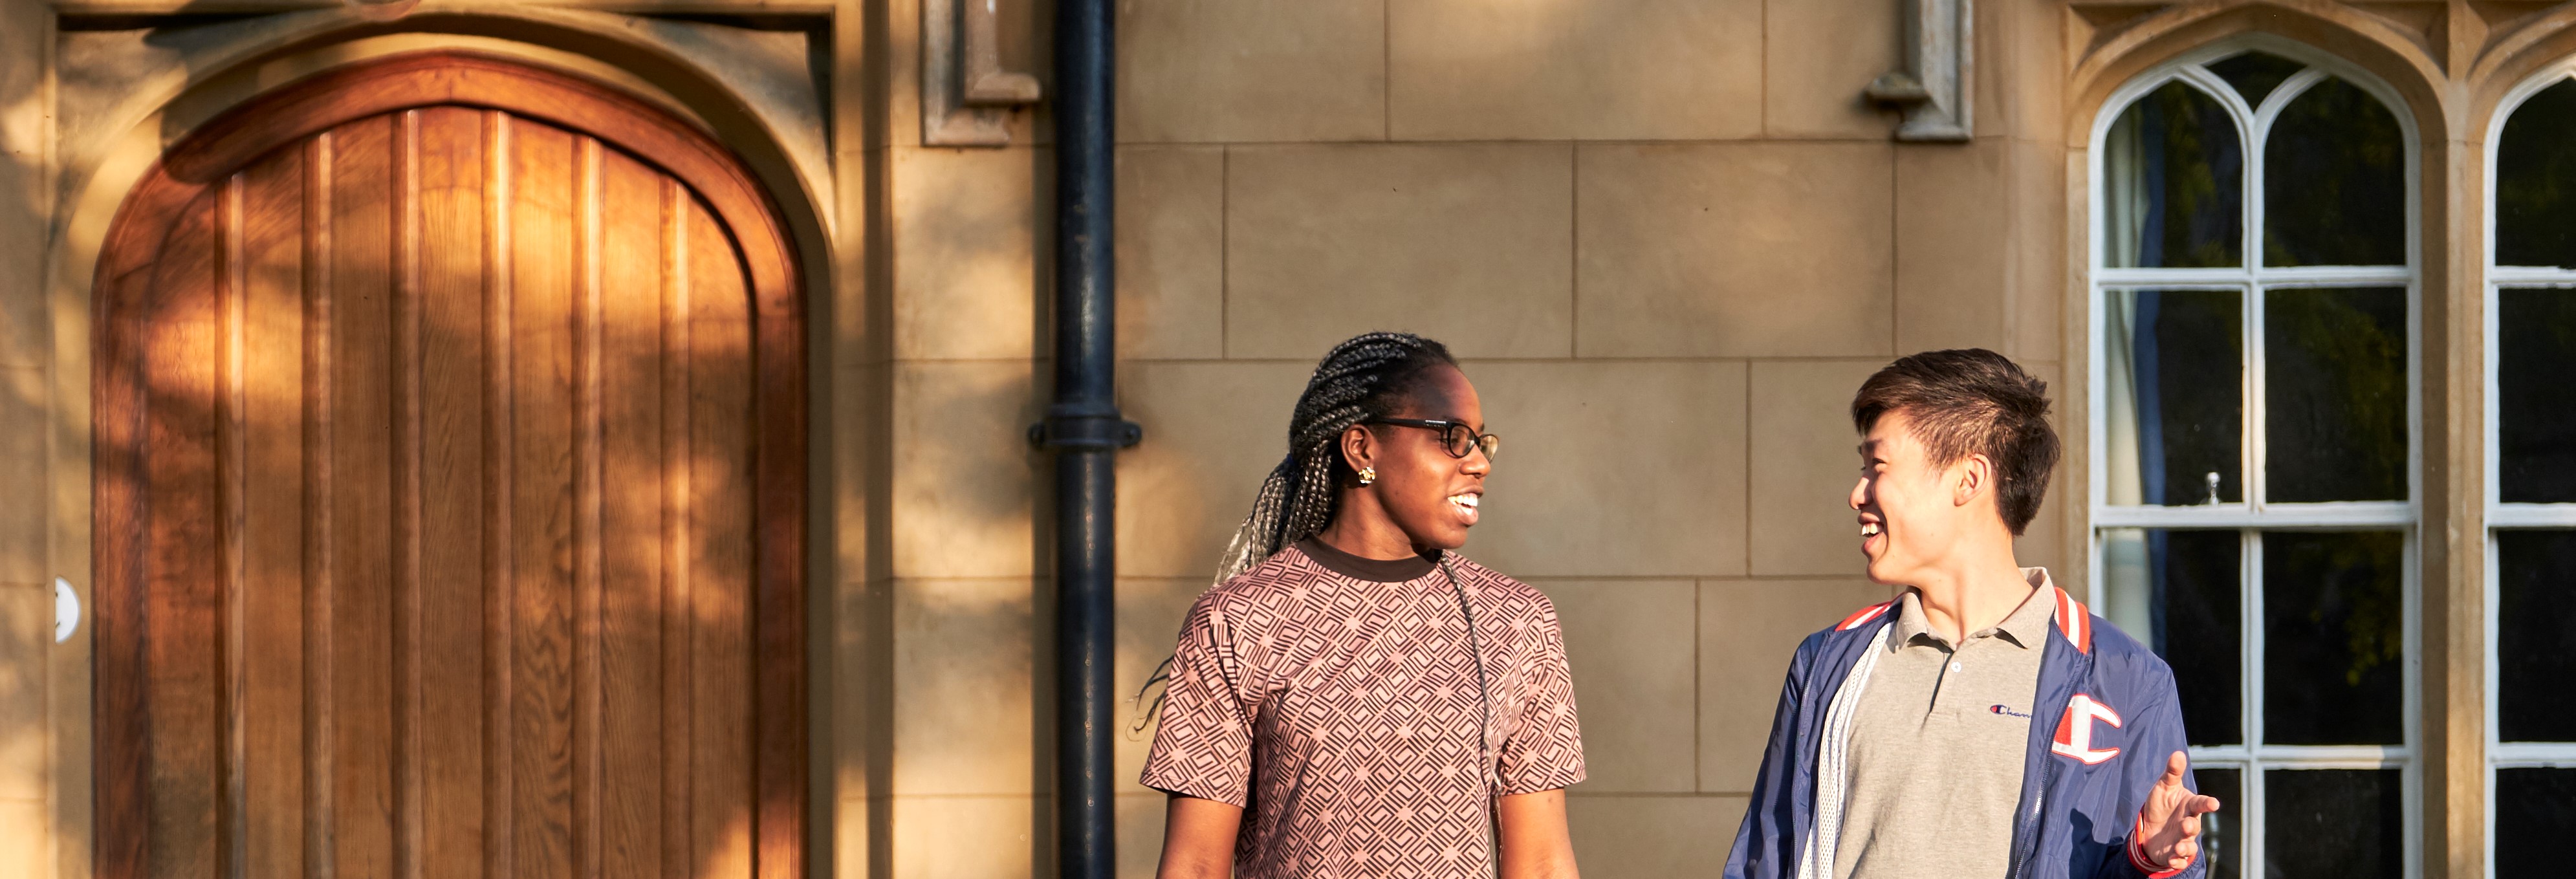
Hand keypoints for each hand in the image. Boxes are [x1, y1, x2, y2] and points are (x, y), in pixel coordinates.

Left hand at [2135, 751, 2222, 872]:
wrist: (2150, 827)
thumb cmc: (2162, 804)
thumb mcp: (2164, 786)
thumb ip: (2172, 772)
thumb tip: (2178, 753)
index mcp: (2190, 806)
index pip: (2201, 803)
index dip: (2207, 803)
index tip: (2214, 804)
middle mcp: (2189, 823)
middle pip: (2194, 826)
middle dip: (2191, 826)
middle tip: (2187, 825)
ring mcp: (2182, 839)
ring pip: (2189, 845)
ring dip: (2185, 846)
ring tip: (2179, 847)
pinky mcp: (2173, 853)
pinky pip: (2179, 860)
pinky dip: (2177, 861)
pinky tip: (2172, 860)